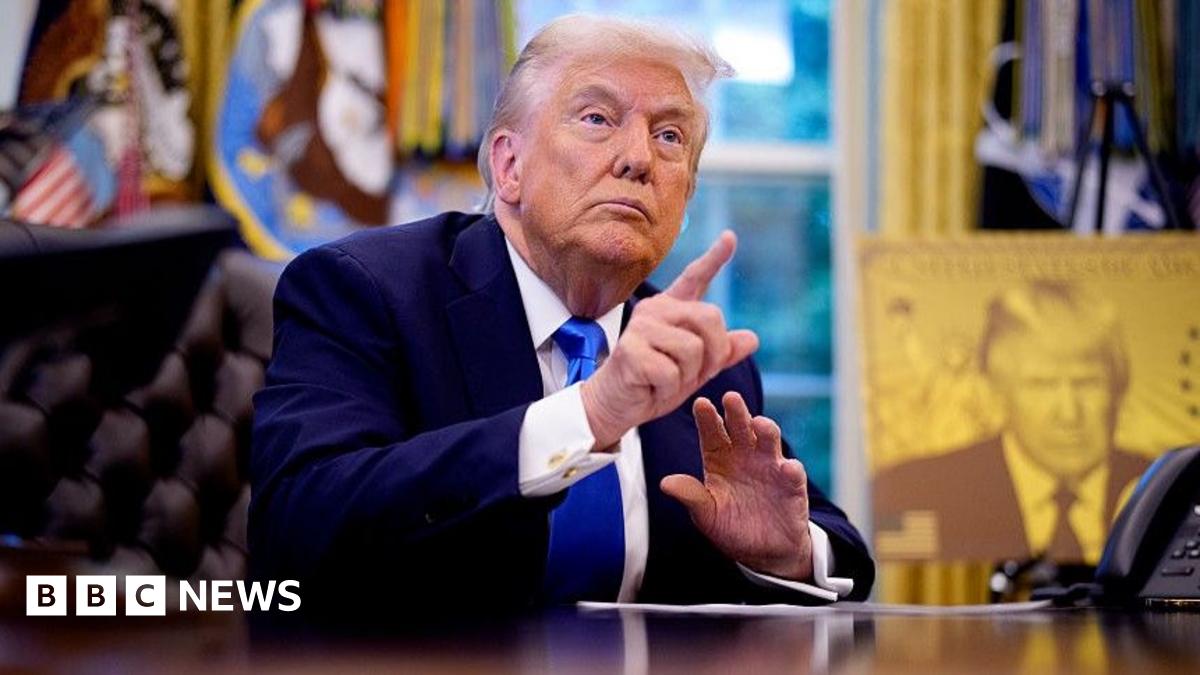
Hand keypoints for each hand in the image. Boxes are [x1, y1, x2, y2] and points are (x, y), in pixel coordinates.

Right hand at [579, 230, 758, 448]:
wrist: (616, 406)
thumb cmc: (654, 384)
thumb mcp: (695, 369)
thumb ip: (721, 353)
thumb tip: (753, 338)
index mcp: (670, 309)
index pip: (695, 278)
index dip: (715, 257)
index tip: (731, 237)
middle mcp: (654, 310)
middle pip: (710, 318)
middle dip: (713, 354)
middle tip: (692, 373)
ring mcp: (640, 328)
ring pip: (693, 348)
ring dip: (688, 375)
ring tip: (665, 379)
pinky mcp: (630, 351)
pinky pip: (672, 372)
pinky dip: (668, 389)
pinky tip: (651, 387)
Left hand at [661, 392, 813, 580]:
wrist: (762, 552)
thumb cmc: (730, 526)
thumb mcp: (705, 513)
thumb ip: (690, 495)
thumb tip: (665, 483)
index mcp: (720, 458)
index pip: (712, 433)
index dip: (707, 419)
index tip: (701, 404)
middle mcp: (745, 455)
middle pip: (740, 428)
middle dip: (736, 412)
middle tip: (731, 398)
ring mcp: (770, 467)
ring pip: (769, 441)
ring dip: (766, 430)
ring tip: (759, 424)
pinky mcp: (791, 485)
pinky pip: (792, 474)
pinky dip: (791, 470)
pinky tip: (788, 468)